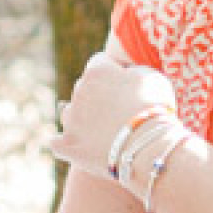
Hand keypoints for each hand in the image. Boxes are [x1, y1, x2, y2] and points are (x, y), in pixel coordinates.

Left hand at [53, 51, 178, 175]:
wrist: (149, 149)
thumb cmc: (156, 111)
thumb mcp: (154, 78)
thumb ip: (134, 70)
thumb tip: (124, 73)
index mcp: (98, 72)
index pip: (99, 63)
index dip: (113, 73)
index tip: (125, 86)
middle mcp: (79, 91)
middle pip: (84, 88)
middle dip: (97, 96)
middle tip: (117, 112)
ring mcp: (71, 119)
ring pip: (69, 113)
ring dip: (80, 119)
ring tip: (100, 132)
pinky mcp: (67, 145)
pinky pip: (57, 142)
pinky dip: (66, 144)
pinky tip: (78, 147)